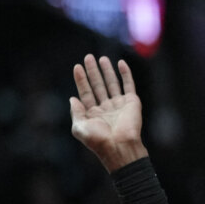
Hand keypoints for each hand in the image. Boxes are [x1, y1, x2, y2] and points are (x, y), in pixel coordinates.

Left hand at [69, 54, 147, 170]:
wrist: (119, 146)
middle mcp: (105, 108)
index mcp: (92, 114)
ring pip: (112, 83)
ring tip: (101, 58)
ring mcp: (119, 104)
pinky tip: (120, 63)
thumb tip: (72, 98)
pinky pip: (128, 85)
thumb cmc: (98, 140)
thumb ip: (76, 112)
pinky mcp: (132, 102)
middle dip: (93, 72)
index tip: (77, 67)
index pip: (85, 92)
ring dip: (107, 71)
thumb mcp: (79, 127)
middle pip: (97, 85)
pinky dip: (125, 74)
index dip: (81, 79)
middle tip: (88, 57)